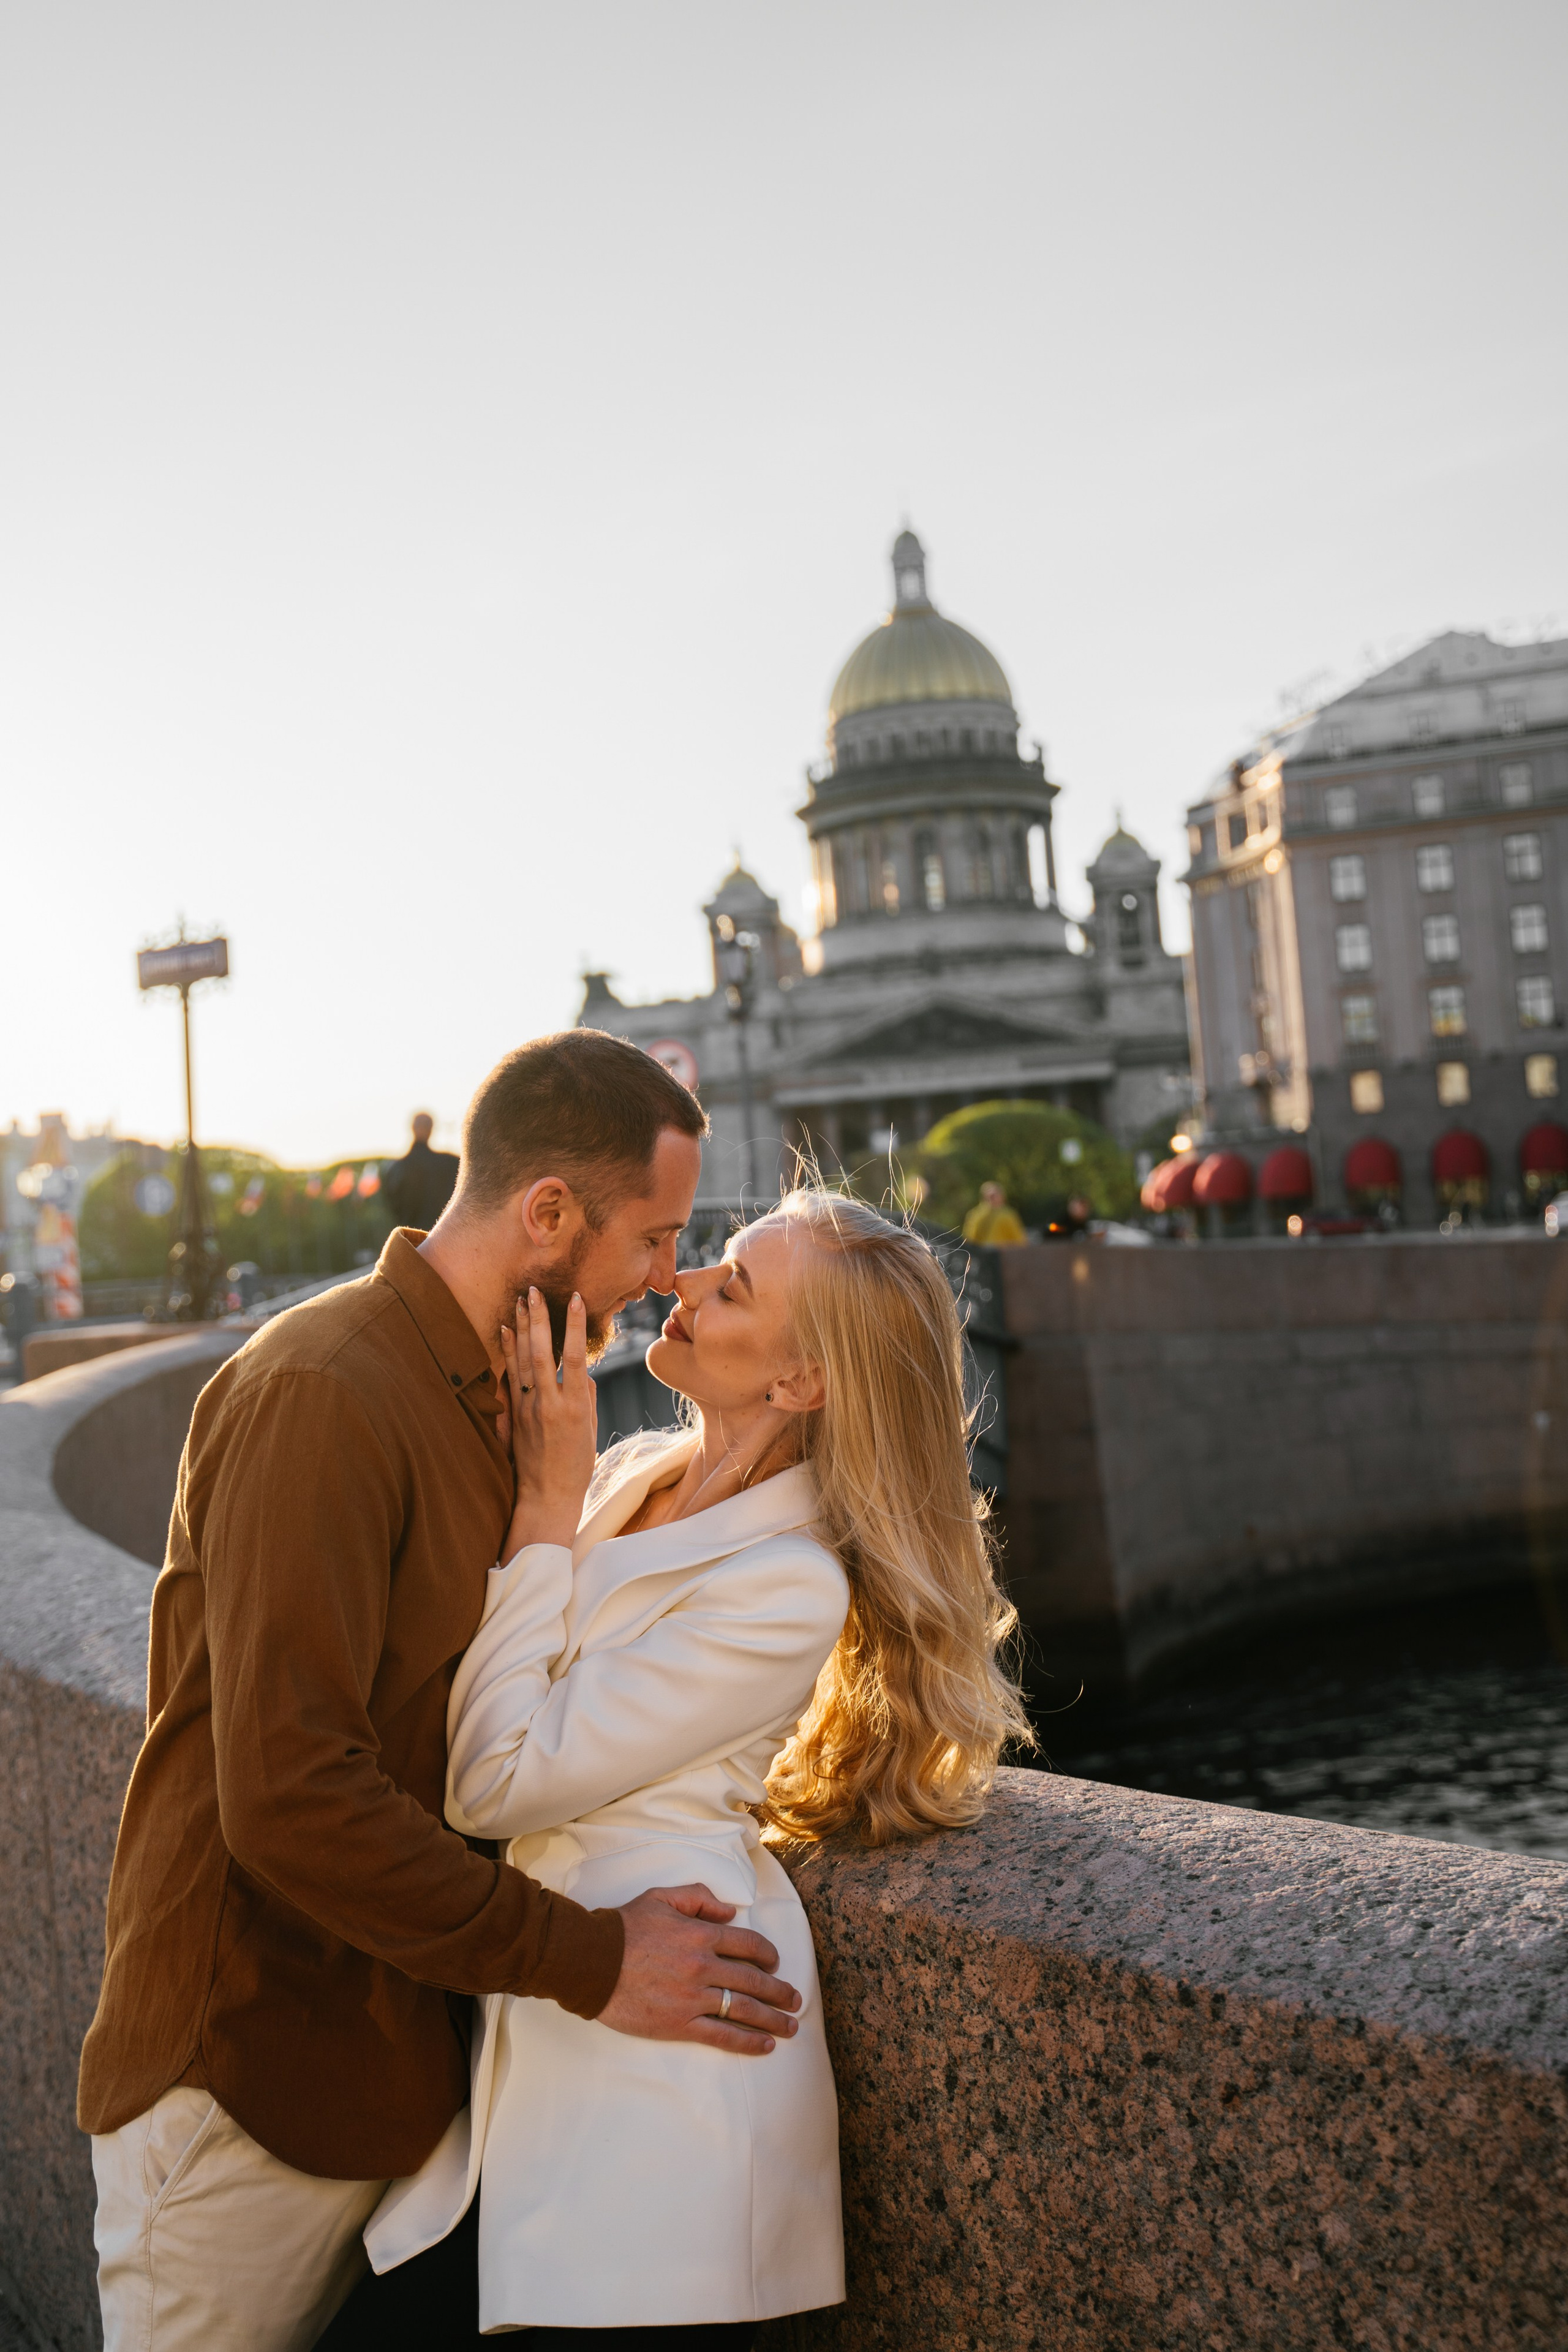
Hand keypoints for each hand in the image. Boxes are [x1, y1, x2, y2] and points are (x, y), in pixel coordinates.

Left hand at [499, 1286, 597, 1558]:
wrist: (546, 1499)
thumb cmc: (576, 1468)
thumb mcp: (590, 1432)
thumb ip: (587, 1399)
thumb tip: (585, 1374)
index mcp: (575, 1407)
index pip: (575, 1357)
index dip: (574, 1326)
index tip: (574, 1298)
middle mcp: (549, 1404)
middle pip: (542, 1352)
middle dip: (539, 1318)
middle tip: (534, 1289)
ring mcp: (527, 1409)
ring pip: (522, 1361)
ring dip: (521, 1328)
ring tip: (519, 1300)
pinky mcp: (513, 1416)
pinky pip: (510, 1377)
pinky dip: (507, 1352)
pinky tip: (504, 1331)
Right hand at [596, 1885, 801, 2055]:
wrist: (591, 1962)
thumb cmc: (625, 1928)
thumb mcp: (662, 1897)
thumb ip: (699, 1897)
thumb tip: (730, 1912)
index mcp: (701, 1934)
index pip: (749, 1945)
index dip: (768, 1954)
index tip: (776, 1963)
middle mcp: (703, 1967)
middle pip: (754, 1981)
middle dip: (780, 1992)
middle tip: (796, 2000)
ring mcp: (693, 1999)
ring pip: (744, 2010)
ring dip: (773, 2019)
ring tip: (791, 2026)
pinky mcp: (679, 2024)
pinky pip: (721, 2036)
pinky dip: (747, 2042)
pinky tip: (765, 2045)